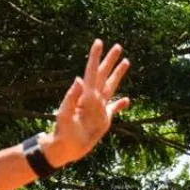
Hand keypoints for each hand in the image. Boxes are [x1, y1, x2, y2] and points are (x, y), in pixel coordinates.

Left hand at [45, 40, 131, 165]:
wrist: (66, 147)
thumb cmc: (63, 131)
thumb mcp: (65, 114)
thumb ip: (71, 97)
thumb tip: (78, 79)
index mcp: (85, 95)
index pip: (91, 72)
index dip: (95, 57)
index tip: (98, 42)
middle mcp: (93, 98)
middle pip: (103, 75)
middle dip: (110, 61)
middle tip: (117, 46)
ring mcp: (100, 108)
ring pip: (111, 87)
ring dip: (118, 74)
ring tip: (126, 62)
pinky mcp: (104, 120)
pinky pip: (114, 109)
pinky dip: (121, 105)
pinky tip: (127, 100)